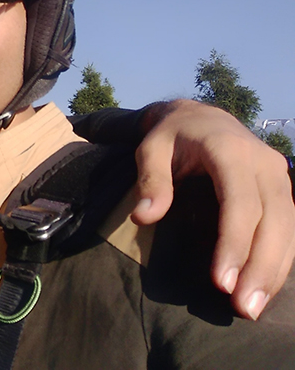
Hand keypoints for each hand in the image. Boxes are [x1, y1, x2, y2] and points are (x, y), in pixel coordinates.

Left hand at [131, 99, 293, 319]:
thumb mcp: (150, 148)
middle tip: (244, 307)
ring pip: (288, 227)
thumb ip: (150, 180)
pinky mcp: (283, 189)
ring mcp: (279, 175)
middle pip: (273, 220)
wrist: (199, 117)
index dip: (234, 243)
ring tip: (254, 307)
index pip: (240, 203)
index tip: (220, 281)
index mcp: (230, 150)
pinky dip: (281, 258)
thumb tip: (145, 216)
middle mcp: (264, 163)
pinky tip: (266, 286)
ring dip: (275, 269)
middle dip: (261, 266)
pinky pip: (290, 227)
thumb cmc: (171, 135)